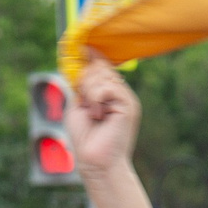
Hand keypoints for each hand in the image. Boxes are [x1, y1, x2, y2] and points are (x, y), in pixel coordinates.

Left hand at [68, 53, 142, 176]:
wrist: (94, 161)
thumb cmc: (85, 138)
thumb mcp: (79, 105)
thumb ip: (83, 86)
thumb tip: (83, 63)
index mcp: (110, 93)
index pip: (102, 66)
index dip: (92, 57)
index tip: (82, 46)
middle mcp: (120, 93)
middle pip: (100, 68)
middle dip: (85, 81)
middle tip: (85, 104)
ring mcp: (126, 99)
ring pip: (101, 76)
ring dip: (89, 93)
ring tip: (93, 113)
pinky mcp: (128, 105)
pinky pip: (106, 87)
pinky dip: (95, 99)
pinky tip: (98, 114)